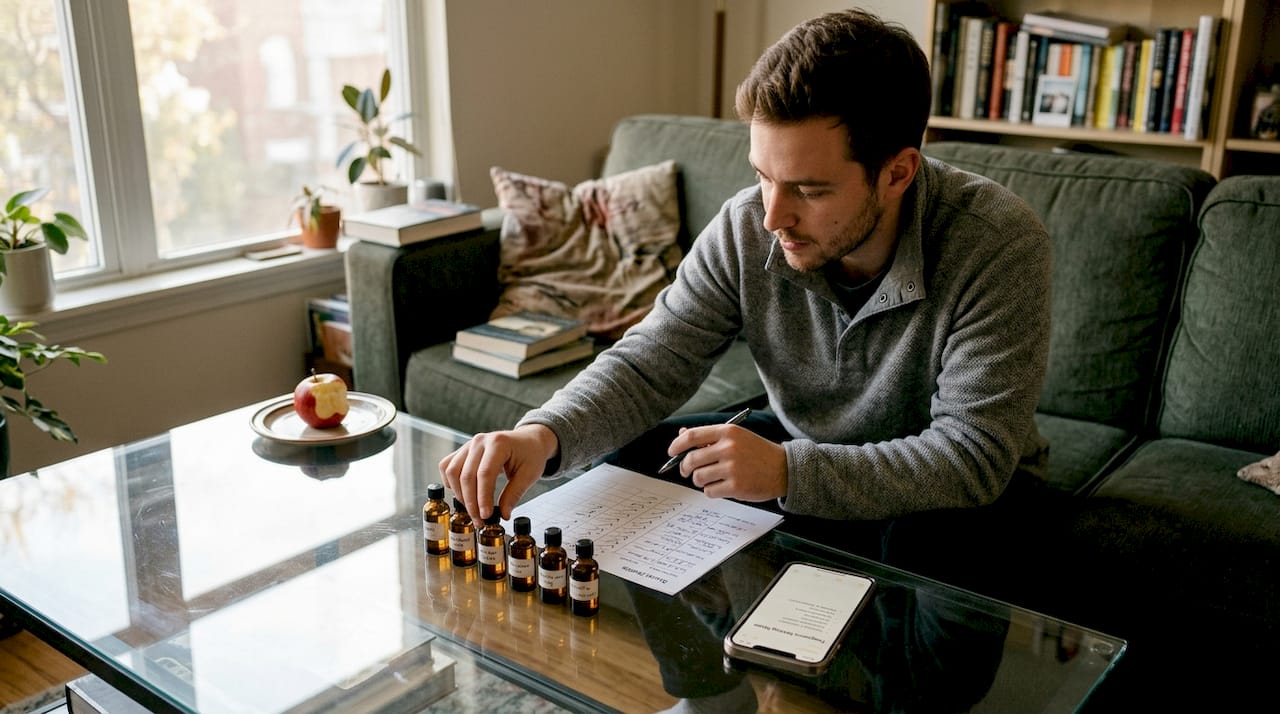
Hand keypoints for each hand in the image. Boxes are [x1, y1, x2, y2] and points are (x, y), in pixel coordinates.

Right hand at [438, 424, 558, 519]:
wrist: (528, 441)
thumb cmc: (530, 455)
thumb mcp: (529, 474)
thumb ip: (514, 494)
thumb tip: (503, 515)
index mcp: (499, 443)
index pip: (485, 474)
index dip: (483, 498)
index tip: (485, 516)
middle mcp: (480, 441)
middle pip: (466, 475)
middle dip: (471, 502)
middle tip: (479, 521)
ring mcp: (469, 445)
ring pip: (452, 472)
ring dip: (459, 495)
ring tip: (472, 510)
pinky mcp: (463, 451)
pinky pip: (447, 466)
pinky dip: (450, 482)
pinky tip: (462, 494)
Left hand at [668, 424, 786, 500]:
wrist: (784, 469)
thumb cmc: (756, 452)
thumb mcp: (736, 437)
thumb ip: (709, 437)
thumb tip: (681, 435)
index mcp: (727, 432)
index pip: (692, 436)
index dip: (676, 445)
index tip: (671, 453)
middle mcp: (729, 448)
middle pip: (691, 460)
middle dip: (685, 468)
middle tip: (687, 472)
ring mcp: (732, 468)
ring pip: (698, 478)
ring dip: (700, 481)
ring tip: (713, 478)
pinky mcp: (736, 486)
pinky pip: (709, 491)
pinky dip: (712, 491)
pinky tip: (723, 487)